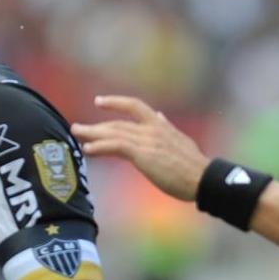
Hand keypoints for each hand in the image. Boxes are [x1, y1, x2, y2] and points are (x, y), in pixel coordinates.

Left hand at [71, 96, 209, 201]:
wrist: (202, 178)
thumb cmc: (194, 166)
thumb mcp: (180, 140)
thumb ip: (167, 128)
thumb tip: (160, 117)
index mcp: (160, 125)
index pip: (134, 106)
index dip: (116, 102)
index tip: (100, 101)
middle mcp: (151, 129)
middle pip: (117, 123)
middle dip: (96, 126)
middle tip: (77, 127)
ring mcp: (146, 140)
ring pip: (113, 133)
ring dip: (92, 134)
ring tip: (76, 134)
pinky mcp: (142, 154)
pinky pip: (115, 146)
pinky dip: (100, 146)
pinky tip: (88, 149)